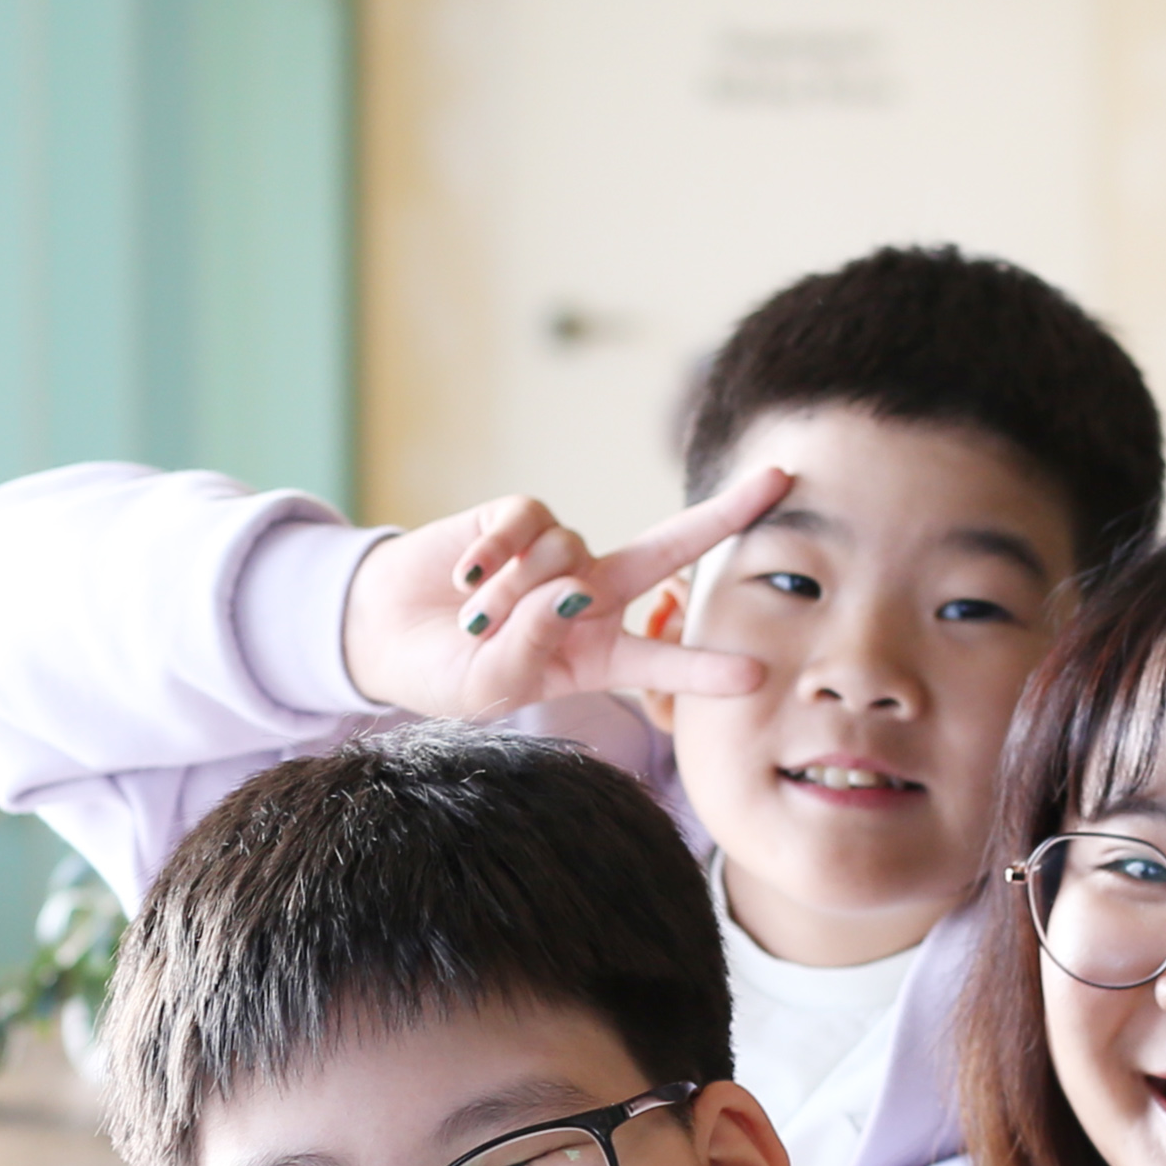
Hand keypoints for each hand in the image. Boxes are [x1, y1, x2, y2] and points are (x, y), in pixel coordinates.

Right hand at [341, 466, 790, 723]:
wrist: (383, 631)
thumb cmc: (446, 673)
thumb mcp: (489, 685)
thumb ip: (531, 649)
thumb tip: (568, 592)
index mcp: (597, 653)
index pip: (662, 661)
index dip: (705, 669)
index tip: (757, 675)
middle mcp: (590, 596)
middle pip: (669, 549)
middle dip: (723, 515)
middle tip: (782, 480)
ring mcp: (558, 553)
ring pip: (564, 555)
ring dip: (513, 595)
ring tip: (472, 621)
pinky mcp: (517, 518)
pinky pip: (526, 524)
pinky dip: (496, 552)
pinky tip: (466, 574)